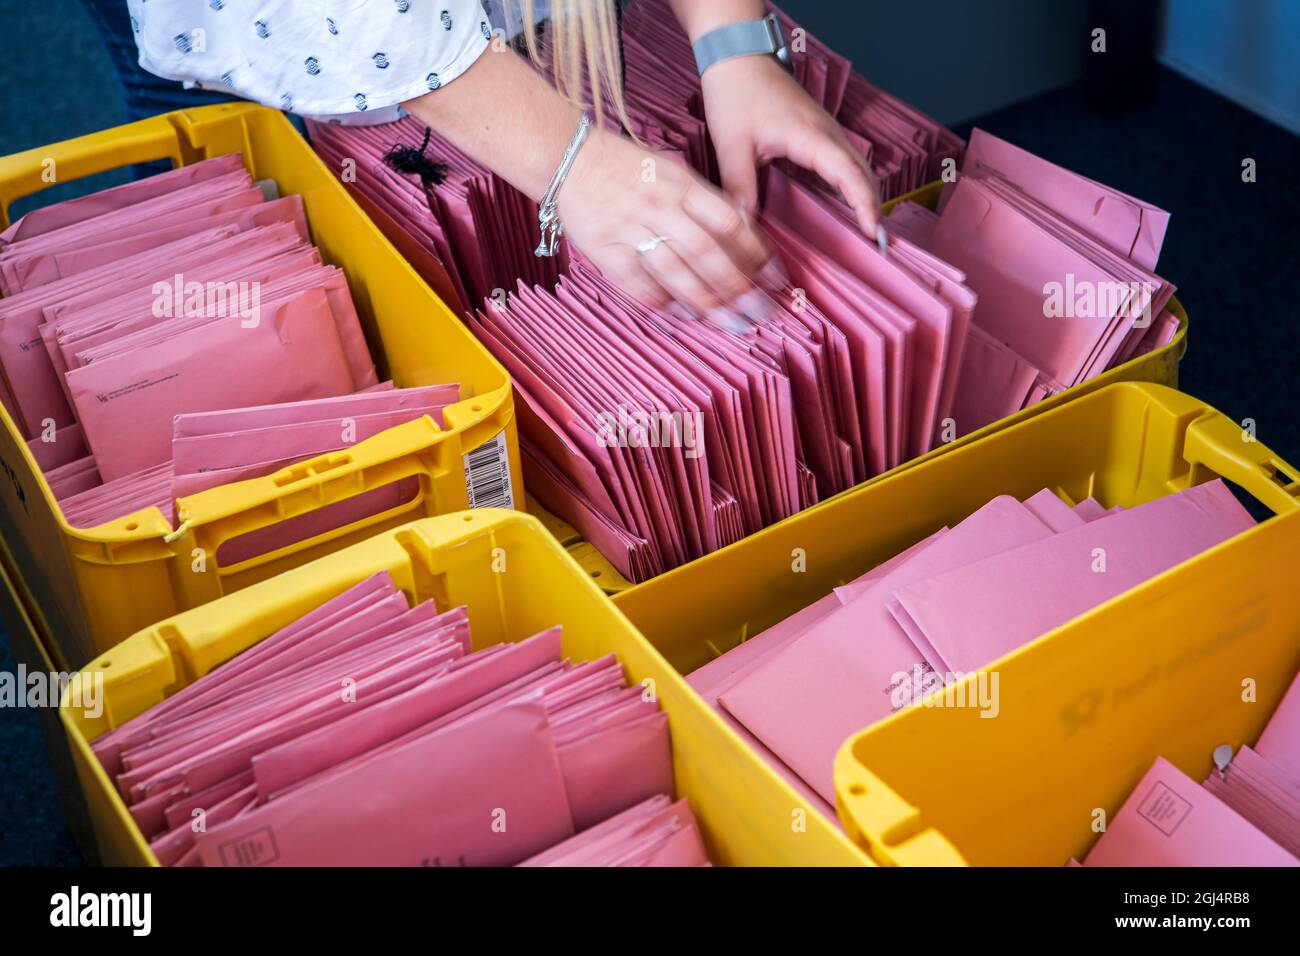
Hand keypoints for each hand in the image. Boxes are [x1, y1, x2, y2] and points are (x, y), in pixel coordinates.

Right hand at [555, 124, 785, 324]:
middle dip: (738, 286)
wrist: (570, 158)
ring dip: (706, 301)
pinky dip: (661, 303)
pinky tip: (682, 318)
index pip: (728, 221)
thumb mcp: (673, 170)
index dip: (756, 252)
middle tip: (760, 312)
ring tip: (730, 323)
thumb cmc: (627, 167)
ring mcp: (632, 229)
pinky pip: (638, 283)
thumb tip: (743, 227)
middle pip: (706, 251)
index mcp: (682, 184)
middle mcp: (660, 206)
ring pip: (676, 271)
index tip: (775, 277)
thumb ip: (704, 199)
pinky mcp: (606, 250)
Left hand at [700, 54, 881, 236]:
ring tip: (870, 231)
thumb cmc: (736, 94)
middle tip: (879, 245)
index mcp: (811, 136)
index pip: (849, 174)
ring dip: (867, 196)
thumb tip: (745, 225)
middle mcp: (826, 133)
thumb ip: (740, 186)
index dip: (865, 204)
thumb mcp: (731, 144)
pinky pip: (845, 162)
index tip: (874, 232)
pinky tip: (849, 205)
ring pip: (858, 167)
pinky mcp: (819, 133)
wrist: (738, 58)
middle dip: (874, 207)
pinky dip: (854, 184)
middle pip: (863, 173)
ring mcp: (826, 131)